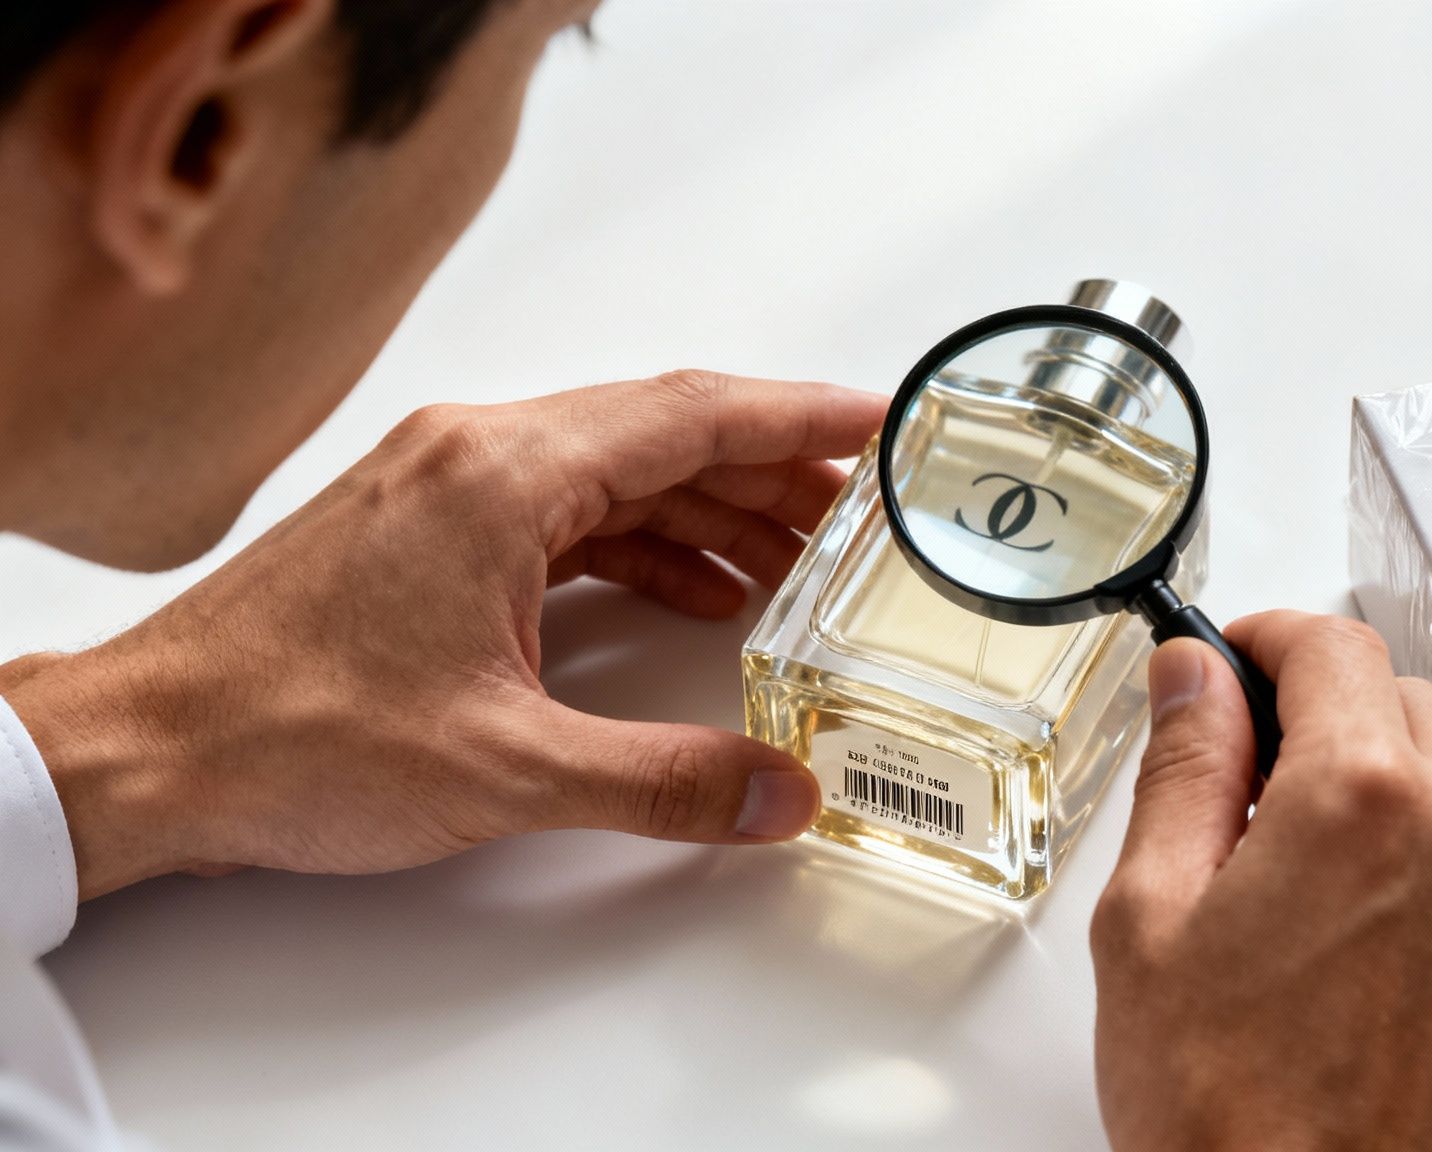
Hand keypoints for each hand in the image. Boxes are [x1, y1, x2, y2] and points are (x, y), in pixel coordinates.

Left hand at [2, 371, 885, 897]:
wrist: (143, 752)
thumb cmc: (288, 734)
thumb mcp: (504, 768)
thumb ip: (662, 781)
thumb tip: (777, 794)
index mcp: (502, 473)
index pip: (689, 415)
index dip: (798, 418)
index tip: (877, 422)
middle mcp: (474, 454)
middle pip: (662, 436)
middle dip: (771, 474)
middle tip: (862, 513)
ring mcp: (442, 488)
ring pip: (615, 473)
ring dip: (710, 510)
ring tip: (797, 561)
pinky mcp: (424, 533)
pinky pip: (566, 513)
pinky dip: (643, 542)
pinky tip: (690, 589)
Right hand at [1091, 612, 1431, 1151]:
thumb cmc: (1231, 1117)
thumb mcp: (1152, 921)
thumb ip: (1185, 766)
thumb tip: (1193, 676)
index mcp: (1366, 798)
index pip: (1332, 645)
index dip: (1268, 642)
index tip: (1236, 667)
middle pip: (1405, 706)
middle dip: (1329, 728)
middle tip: (1257, 804)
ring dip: (1398, 807)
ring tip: (1322, 905)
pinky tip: (1387, 958)